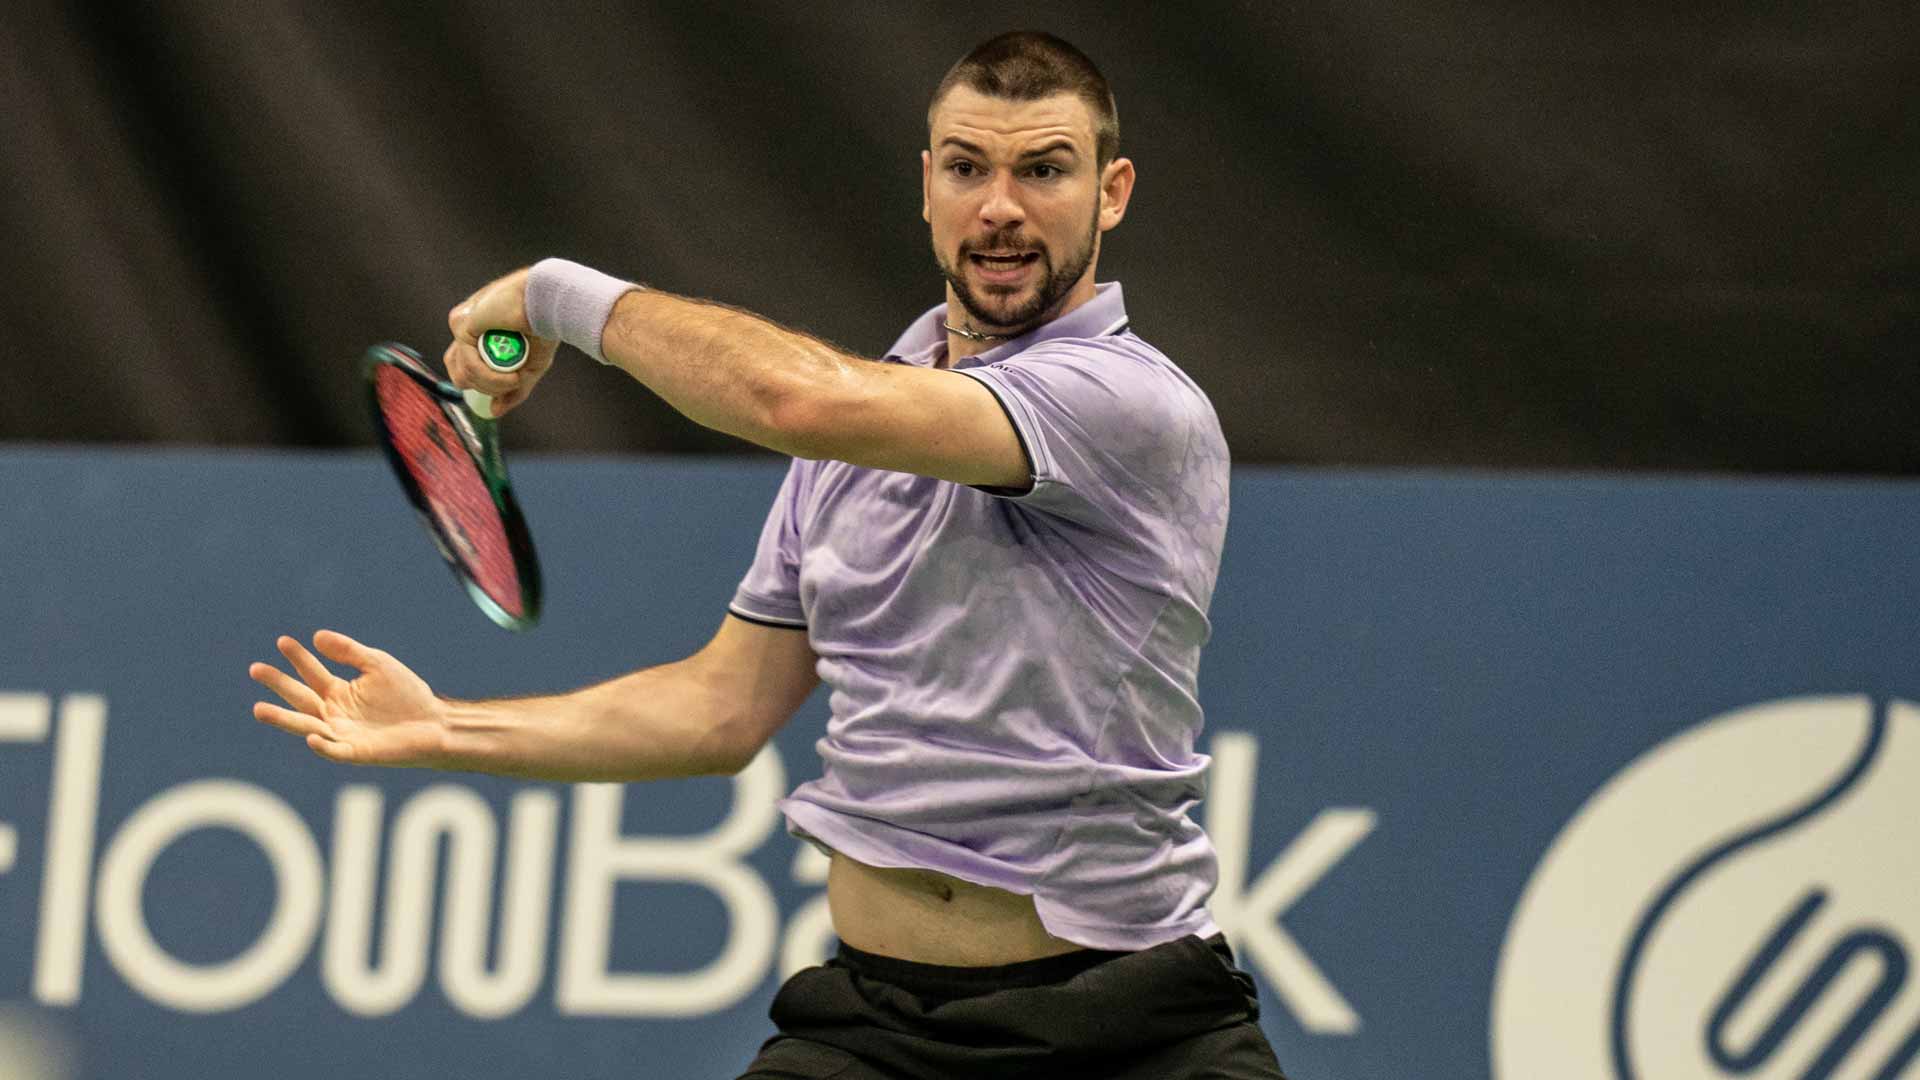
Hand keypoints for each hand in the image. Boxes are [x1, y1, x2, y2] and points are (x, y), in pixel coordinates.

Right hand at [249, 630, 446, 766]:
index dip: (298, 657)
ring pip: (306, 726)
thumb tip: (317, 636)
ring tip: (258, 709)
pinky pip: (334, 750)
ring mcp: (341, 734)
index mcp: (337, 692)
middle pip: (300, 698)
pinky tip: (312, 735)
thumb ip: (349, 652)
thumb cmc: (407, 694)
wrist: (434, 723)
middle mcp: (333, 714)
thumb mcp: (377, 665)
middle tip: (256, 669)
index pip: (311, 673)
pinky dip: (322, 745)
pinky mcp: (356, 752)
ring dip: (283, 719)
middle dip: (279, 684)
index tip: (282, 640)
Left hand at [445, 267, 560, 417]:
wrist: (549, 304)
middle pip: (458, 372)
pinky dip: (492, 378)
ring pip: (463, 374)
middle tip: (512, 383)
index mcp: (480, 332)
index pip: (465, 364)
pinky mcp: (462, 325)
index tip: (506, 388)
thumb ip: (512, 389)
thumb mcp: (530, 366)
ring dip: (492, 385)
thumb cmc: (544, 329)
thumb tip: (493, 412)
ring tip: (516, 380)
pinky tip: (513, 378)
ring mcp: (462, 325)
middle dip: (485, 386)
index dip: (482, 382)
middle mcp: (467, 327)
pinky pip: (470, 366)